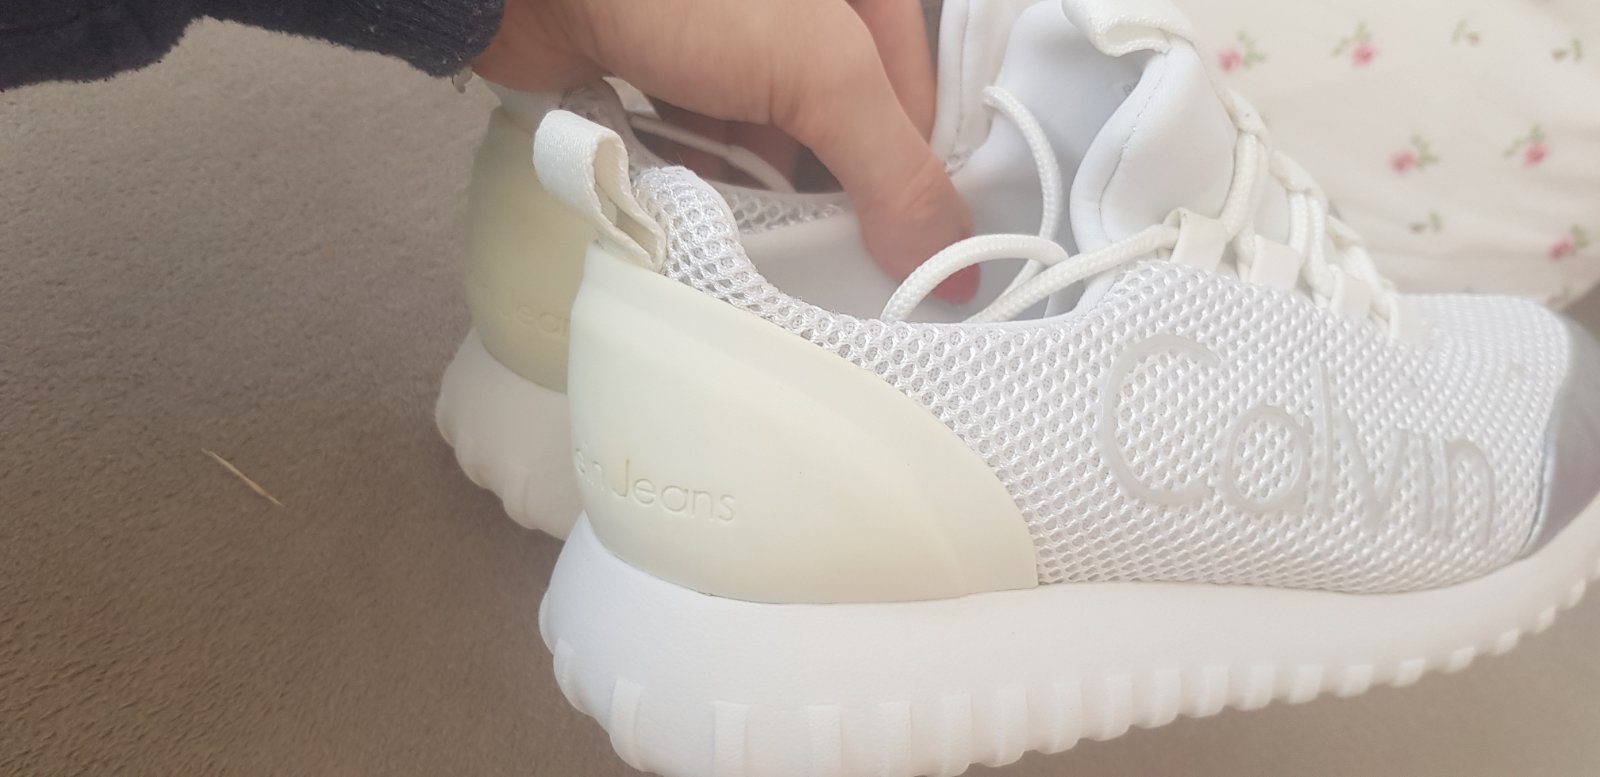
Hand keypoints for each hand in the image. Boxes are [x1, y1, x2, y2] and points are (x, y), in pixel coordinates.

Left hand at [473, 0, 977, 300]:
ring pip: (762, 139)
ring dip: (756, 195)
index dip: (910, 181)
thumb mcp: (821, 71)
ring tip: (753, 248)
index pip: (913, 100)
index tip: (906, 263)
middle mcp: (795, 10)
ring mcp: (720, 36)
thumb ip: (891, 165)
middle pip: (836, 126)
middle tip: (828, 268)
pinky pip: (694, 139)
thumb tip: (950, 260)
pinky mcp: (653, 65)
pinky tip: (688, 213)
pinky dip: (695, 178)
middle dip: (827, 195)